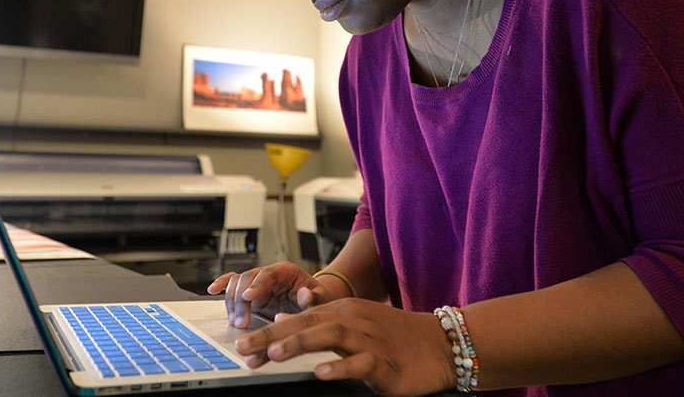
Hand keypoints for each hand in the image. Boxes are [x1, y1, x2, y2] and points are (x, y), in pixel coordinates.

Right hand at [206, 262, 338, 327]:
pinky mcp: (249, 292)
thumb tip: (305, 295)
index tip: (249, 297)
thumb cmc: (316, 296)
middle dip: (241, 301)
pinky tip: (212, 290)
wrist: (311, 298)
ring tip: (236, 323)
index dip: (257, 285)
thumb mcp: (321, 296)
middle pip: (247, 279)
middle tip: (242, 323)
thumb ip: (314, 297)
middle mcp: (267, 274)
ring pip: (236, 283)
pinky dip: (221, 285)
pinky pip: (232, 282)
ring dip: (232, 302)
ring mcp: (256, 282)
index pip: (267, 274)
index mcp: (285, 271)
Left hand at [235, 298, 455, 395]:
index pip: (299, 318)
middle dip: (272, 336)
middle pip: (307, 323)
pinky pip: (360, 362)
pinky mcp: (385, 361)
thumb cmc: (395, 337)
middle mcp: (353, 320)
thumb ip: (319, 322)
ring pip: (330, 336)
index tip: (243, 346)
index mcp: (343, 311)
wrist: (440, 344)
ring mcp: (369, 339)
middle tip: (244, 349)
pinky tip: (321, 372)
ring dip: (300, 342)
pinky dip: (340, 366)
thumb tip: (282, 320)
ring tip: (274, 354)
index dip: (269, 331)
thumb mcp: (355, 323)